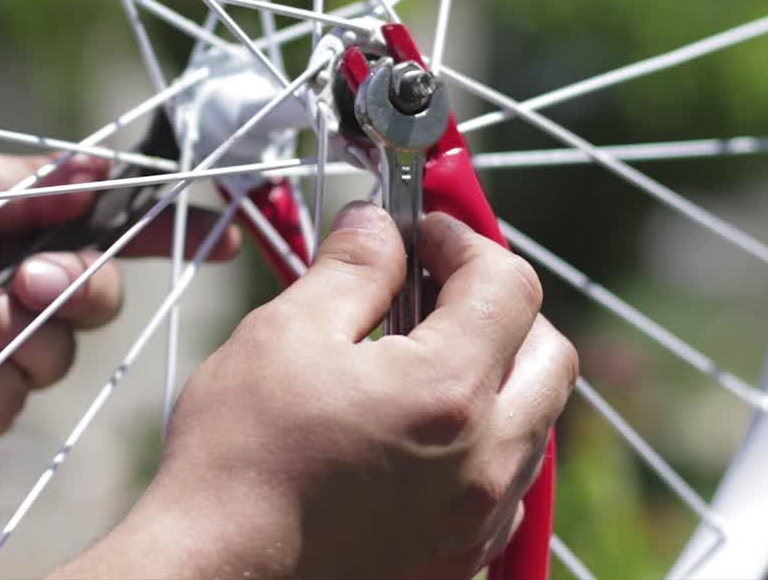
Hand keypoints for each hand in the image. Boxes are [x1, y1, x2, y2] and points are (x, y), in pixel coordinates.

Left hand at [0, 149, 239, 467]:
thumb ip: (21, 183)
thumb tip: (98, 167)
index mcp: (11, 235)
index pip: (106, 235)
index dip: (163, 233)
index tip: (217, 231)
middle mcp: (14, 297)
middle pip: (99, 299)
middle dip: (70, 287)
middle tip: (26, 280)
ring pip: (56, 353)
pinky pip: (8, 401)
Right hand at [59, 202, 576, 579]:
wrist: (218, 575)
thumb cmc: (239, 457)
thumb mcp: (285, 334)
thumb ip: (352, 268)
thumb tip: (379, 223)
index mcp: (448, 392)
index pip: (508, 284)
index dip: (465, 242)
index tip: (420, 236)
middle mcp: (487, 460)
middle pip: (549, 350)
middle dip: (501, 304)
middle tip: (434, 289)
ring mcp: (480, 515)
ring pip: (537, 417)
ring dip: (499, 370)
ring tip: (421, 358)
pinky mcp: (462, 553)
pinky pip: (509, 478)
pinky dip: (484, 436)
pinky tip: (417, 428)